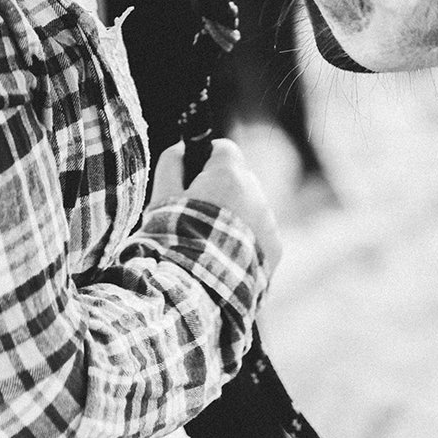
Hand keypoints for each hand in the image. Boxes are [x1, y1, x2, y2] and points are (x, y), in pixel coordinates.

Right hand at [149, 137, 281, 272]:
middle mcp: (256, 194)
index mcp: (228, 176)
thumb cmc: (174, 241)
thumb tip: (179, 147)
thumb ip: (171, 165)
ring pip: (252, 208)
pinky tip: (224, 259)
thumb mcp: (162, 200)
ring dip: (235, 217)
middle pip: (239, 179)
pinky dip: (247, 241)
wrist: (195, 290)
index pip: (224, 149)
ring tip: (208, 243)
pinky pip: (261, 234)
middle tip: (196, 216)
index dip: (206, 159)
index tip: (193, 175)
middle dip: (222, 190)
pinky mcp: (275, 248)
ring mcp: (269, 222)